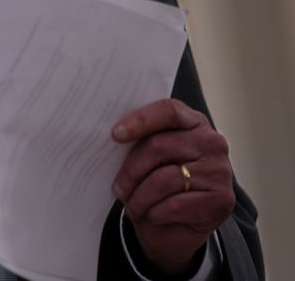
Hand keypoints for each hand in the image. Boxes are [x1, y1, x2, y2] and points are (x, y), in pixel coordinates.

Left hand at [111, 99, 234, 274]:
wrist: (180, 225)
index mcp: (193, 122)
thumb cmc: (158, 180)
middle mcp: (212, 142)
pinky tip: (151, 215)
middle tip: (117, 188)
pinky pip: (175, 204)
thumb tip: (113, 135)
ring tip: (132, 205)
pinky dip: (155, 213)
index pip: (168, 111)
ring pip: (164, 179)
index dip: (141, 120)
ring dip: (140, 197)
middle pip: (158, 146)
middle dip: (130, 171)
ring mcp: (220, 171)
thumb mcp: (151, 157)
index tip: (115, 135)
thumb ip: (141, 140)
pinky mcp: (222, 200)